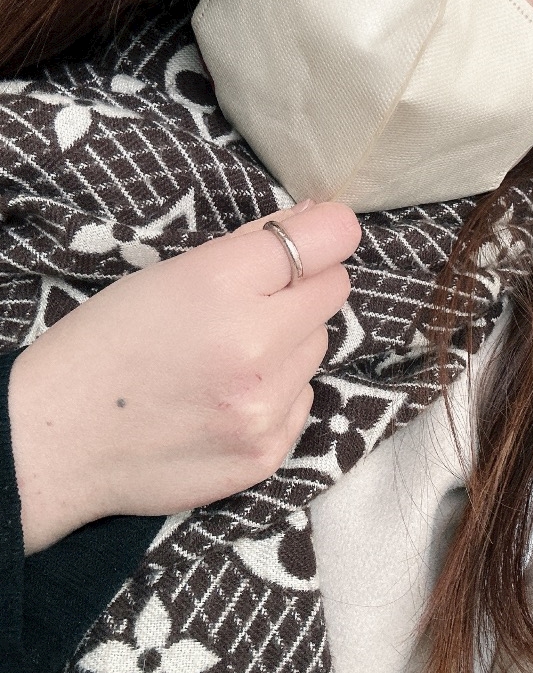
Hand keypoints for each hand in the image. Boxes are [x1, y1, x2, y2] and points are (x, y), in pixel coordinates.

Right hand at [8, 201, 360, 553]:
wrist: (60, 441)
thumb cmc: (108, 343)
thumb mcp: (169, 273)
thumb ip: (252, 244)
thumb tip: (323, 220)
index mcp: (221, 285)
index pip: (328, 239)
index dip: (325, 234)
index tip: (316, 238)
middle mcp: (253, 347)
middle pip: (333, 292)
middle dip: (302, 290)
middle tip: (252, 303)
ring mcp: (264, 407)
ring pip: (318, 348)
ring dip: (289, 343)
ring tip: (229, 356)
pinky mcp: (267, 453)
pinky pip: (303, 399)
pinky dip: (278, 392)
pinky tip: (228, 396)